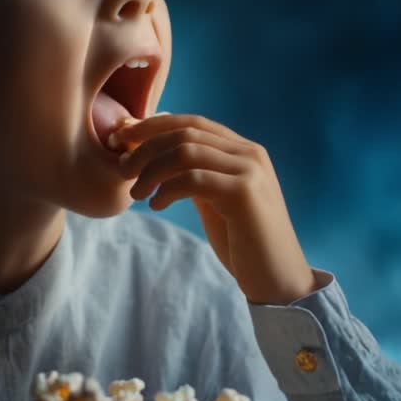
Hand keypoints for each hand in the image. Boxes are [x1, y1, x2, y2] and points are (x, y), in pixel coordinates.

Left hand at [113, 113, 317, 304]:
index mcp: (243, 150)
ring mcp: (250, 171)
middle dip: (145, 146)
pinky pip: (193, 178)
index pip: (192, 122)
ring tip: (136, 192)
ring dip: (151, 169)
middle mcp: (250, 153)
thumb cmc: (242, 241)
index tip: (122, 138)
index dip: (153, 125)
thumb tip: (152, 152)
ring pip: (186, 151)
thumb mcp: (213, 199)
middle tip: (122, 168)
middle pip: (185, 131)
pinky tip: (156, 205)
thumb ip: (193, 174)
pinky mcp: (244, 193)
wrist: (278, 279)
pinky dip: (166, 189)